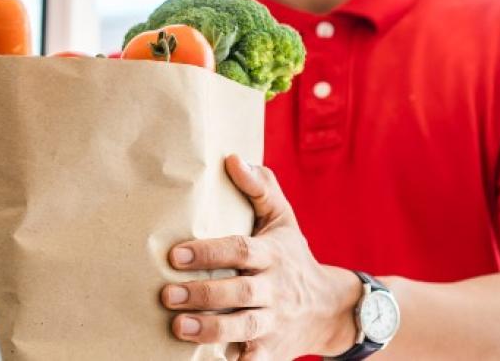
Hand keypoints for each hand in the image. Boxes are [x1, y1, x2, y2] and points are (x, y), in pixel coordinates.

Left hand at [160, 156, 361, 359]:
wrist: (332, 308)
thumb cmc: (293, 256)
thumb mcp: (283, 220)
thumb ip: (260, 188)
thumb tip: (232, 158)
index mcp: (273, 254)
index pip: (241, 250)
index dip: (209, 251)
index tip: (176, 254)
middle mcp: (276, 288)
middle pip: (241, 292)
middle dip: (203, 295)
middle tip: (167, 294)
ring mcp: (276, 321)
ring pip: (245, 327)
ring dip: (211, 329)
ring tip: (178, 328)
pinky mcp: (273, 350)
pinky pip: (255, 358)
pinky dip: (237, 360)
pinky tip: (208, 358)